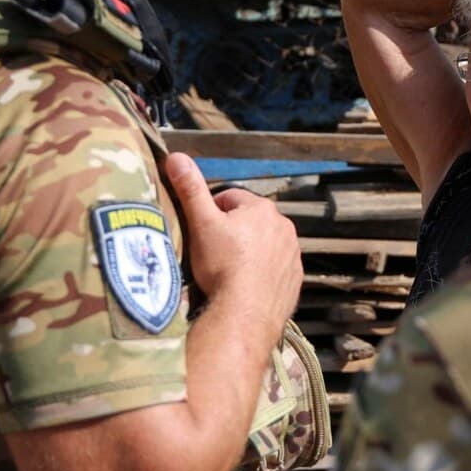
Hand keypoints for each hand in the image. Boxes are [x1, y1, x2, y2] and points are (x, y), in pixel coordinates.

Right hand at [164, 152, 301, 332]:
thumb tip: (176, 157)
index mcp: (262, 209)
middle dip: (233, 232)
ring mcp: (293, 255)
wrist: (245, 314)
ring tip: (228, 270)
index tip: (201, 231)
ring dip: (250, 252)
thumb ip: (190, 189)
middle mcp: (284, 227)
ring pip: (265, 245)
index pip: (230, 199)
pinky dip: (262, 273)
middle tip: (212, 252)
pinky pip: (276, 269)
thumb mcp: (201, 224)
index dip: (211, 212)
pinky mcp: (295, 280)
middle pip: (250, 222)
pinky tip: (246, 286)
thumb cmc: (222, 265)